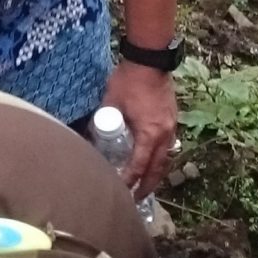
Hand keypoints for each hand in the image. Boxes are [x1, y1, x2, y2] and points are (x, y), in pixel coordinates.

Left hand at [103, 61, 178, 195]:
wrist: (149, 59)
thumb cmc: (128, 80)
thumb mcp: (109, 103)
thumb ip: (99, 121)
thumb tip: (85, 136)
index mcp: (150, 133)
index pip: (139, 165)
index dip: (129, 180)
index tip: (120, 190)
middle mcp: (164, 134)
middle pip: (157, 169)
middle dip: (147, 185)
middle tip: (136, 198)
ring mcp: (171, 126)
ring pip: (165, 159)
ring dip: (155, 173)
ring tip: (144, 184)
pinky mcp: (172, 119)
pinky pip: (168, 146)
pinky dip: (160, 158)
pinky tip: (151, 160)